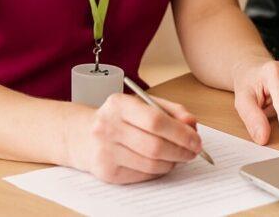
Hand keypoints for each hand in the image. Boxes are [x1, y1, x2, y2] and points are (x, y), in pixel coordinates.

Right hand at [66, 93, 202, 183]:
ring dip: (172, 162)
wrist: (82, 135)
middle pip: (155, 145)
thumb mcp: (143, 105)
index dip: (181, 132)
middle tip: (193, 152)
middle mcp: (107, 127)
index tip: (196, 139)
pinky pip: (142, 175)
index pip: (156, 120)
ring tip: (179, 157)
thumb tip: (192, 124)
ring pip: (150, 163)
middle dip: (181, 151)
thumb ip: (171, 111)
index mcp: (118, 104)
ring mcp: (104, 151)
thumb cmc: (119, 118)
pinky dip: (158, 171)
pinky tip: (161, 163)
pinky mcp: (106, 171)